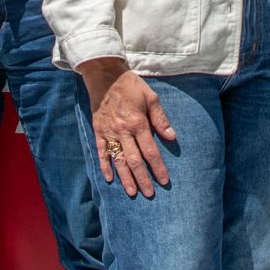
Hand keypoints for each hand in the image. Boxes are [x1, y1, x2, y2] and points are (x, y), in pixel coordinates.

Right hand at [79, 58, 175, 197]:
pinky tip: (109, 178)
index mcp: (138, 123)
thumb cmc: (130, 85)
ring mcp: (109, 132)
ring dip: (125, 178)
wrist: (104, 75)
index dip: (158, 168)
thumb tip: (171, 137)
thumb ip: (160, 119)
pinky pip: (101, 152)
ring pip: (118, 160)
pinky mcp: (98, 131)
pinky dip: (104, 166)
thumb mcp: (151, 98)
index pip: (150, 151)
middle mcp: (123, 131)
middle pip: (134, 161)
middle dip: (143, 179)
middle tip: (149, 193)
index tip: (164, 181)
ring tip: (132, 192)